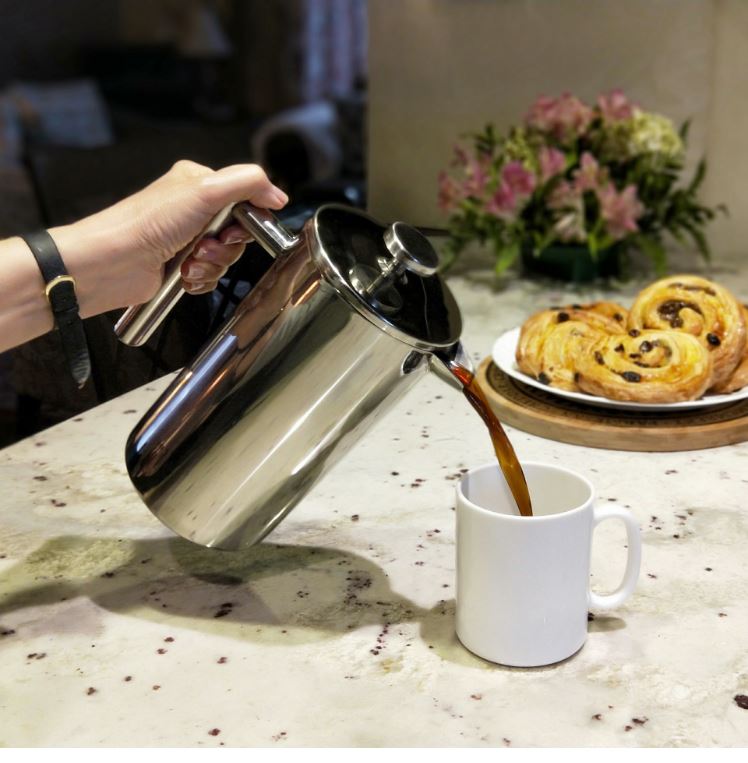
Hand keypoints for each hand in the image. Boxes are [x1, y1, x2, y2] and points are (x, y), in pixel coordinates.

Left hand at [49, 161, 287, 316]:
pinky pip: (210, 277)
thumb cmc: (147, 223)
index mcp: (199, 184)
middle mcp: (193, 210)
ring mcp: (186, 240)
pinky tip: (184, 275)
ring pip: (225, 258)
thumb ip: (248, 184)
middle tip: (207, 244)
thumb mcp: (205, 190)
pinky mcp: (181, 266)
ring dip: (213, 264)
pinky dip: (202, 279)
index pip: (245, 198)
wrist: (114, 262)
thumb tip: (277, 194)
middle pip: (238, 233)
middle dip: (226, 246)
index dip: (249, 219)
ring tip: (189, 261)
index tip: (241, 228)